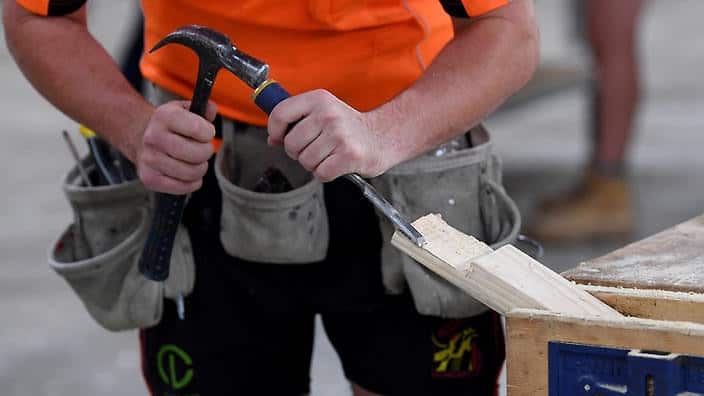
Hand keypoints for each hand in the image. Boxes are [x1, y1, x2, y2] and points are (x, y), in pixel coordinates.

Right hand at [136, 100, 216, 193]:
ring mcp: (150, 159)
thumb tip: (211, 108)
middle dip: (206, 152)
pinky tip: (188, 173)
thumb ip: (202, 108)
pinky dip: (192, 182)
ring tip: (194, 161)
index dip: (208, 133)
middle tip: (201, 148)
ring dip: (200, 168)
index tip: (206, 133)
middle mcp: (154, 137)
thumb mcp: (182, 110)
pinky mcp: (150, 178)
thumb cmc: (168, 126)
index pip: (198, 129)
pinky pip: (183, 187)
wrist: (140, 138)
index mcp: (163, 116)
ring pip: (191, 172)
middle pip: (197, 154)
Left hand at [267, 89, 386, 181]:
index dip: (275, 130)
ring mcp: (339, 135)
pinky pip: (321, 173)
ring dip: (314, 164)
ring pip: (305, 161)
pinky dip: (325, 173)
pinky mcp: (349, 155)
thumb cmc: (349, 127)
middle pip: (291, 144)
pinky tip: (336, 164)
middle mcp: (328, 115)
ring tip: (328, 155)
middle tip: (314, 148)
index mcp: (319, 100)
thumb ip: (296, 121)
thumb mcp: (323, 113)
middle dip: (298, 153)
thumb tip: (273, 139)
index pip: (280, 113)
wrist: (383, 137)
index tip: (280, 137)